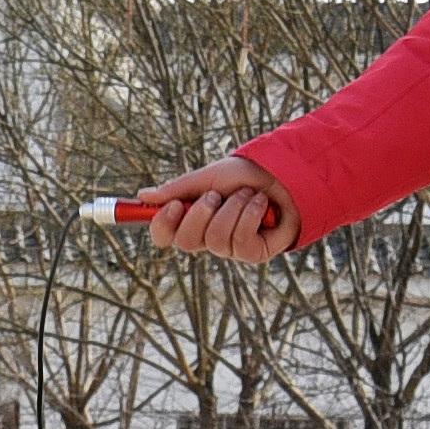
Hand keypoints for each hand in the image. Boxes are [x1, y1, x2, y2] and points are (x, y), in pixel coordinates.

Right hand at [119, 161, 292, 262]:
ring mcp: (231, 248)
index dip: (163, 225)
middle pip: (185, 242)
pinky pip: (240, 240)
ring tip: (246, 194)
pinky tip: (260, 204)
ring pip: (215, 239)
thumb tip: (144, 195)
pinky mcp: (253, 254)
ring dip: (232, 209)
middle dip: (200, 215)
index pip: (165, 235)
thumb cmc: (247, 176)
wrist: (285, 175)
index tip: (172, 205)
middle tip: (215, 195)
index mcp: (193, 220)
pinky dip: (250, 215)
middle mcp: (208, 238)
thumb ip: (179, 188)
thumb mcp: (210, 176)